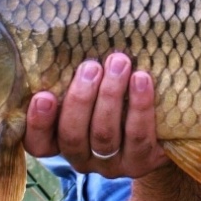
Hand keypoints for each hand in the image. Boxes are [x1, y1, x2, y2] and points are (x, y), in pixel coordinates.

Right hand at [23, 53, 169, 178]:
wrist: (162, 130)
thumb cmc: (115, 97)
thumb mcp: (92, 89)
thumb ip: (77, 77)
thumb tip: (69, 37)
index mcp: (61, 140)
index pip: (38, 143)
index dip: (38, 124)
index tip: (44, 95)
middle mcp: (83, 156)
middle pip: (72, 136)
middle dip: (81, 99)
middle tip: (91, 66)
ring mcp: (112, 164)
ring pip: (104, 135)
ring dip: (110, 96)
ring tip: (118, 63)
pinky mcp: (142, 161)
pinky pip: (138, 136)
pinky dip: (139, 106)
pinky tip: (142, 79)